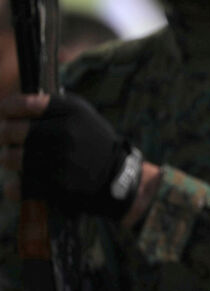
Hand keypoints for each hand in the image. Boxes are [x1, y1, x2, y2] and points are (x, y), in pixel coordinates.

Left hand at [0, 92, 142, 218]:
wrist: (117, 176)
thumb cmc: (91, 140)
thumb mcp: (80, 114)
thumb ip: (49, 105)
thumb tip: (7, 107)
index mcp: (72, 111)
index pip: (23, 104)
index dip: (6, 109)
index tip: (4, 114)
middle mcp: (66, 133)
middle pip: (10, 131)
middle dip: (4, 135)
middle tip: (7, 139)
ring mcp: (61, 160)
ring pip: (10, 158)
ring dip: (8, 159)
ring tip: (15, 159)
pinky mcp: (58, 186)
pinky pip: (19, 185)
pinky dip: (14, 186)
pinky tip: (17, 182)